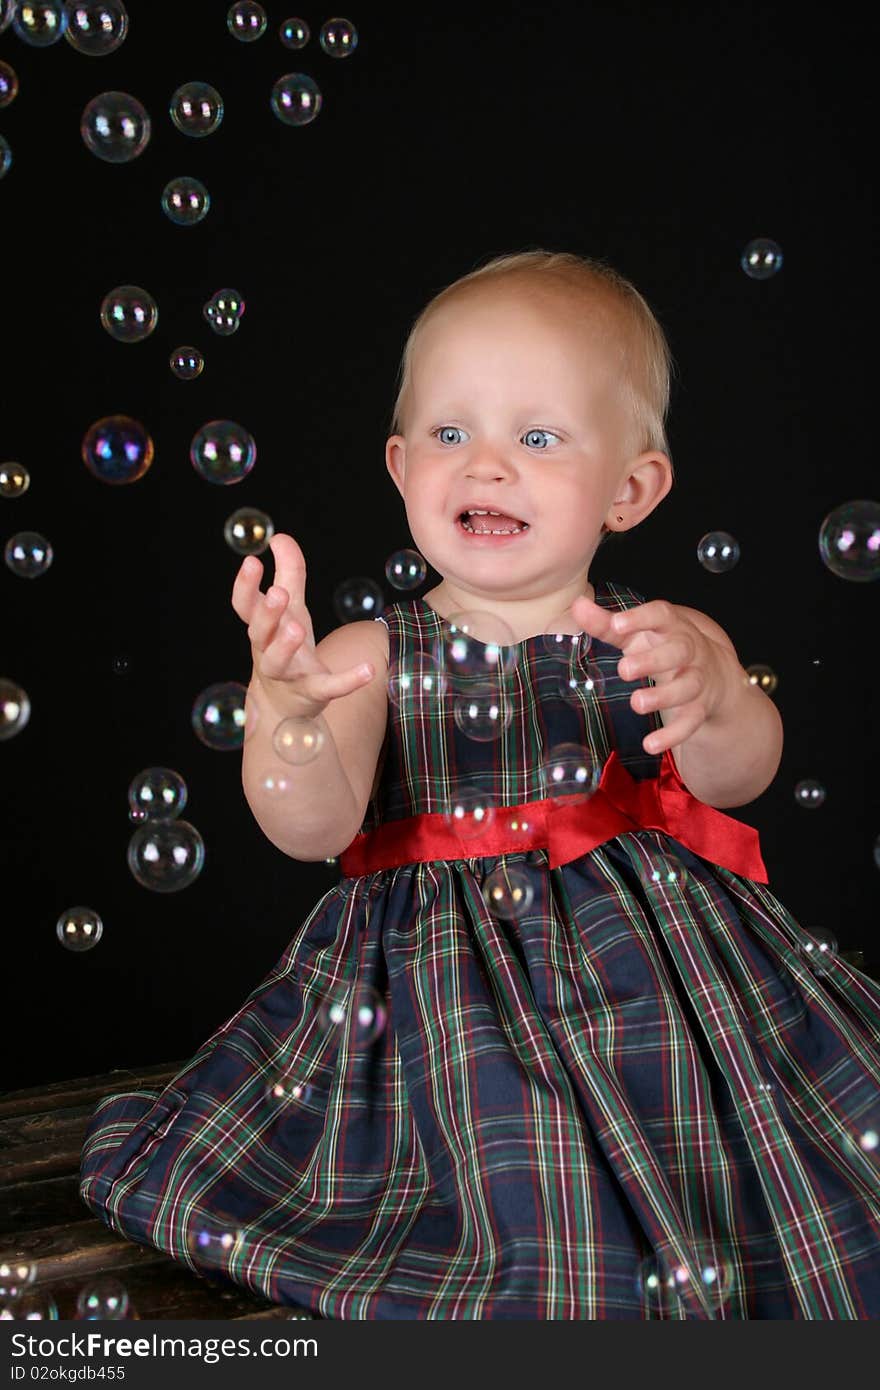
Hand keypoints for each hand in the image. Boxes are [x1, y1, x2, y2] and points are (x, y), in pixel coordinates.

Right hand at [230, 533, 375, 721]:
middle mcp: (267, 651)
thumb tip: (279, 538)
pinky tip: (369, 670)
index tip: (252, 561)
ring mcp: (288, 675)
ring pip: (278, 662)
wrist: (284, 705)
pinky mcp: (313, 693)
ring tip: (297, 627)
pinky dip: (348, 680)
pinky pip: (329, 688)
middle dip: (267, 613)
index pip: (245, 606)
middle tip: (279, 594)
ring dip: (285, 645)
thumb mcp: (291, 610)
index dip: (245, 585)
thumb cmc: (285, 646)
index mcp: (262, 629)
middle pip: (259, 633)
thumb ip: (288, 574)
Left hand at [569, 594, 733, 755]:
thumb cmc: (662, 646)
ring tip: (637, 703)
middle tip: (624, 669)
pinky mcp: (700, 707)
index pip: (660, 615)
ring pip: (687, 686)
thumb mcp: (635, 634)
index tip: (617, 625)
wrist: (713, 671)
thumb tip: (577, 605)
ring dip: (663, 696)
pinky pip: (691, 721)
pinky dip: (673, 735)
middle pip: (678, 651)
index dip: (640, 618)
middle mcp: (689, 650)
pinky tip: (651, 744)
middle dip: (653, 660)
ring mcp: (697, 678)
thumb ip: (605, 623)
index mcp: (671, 626)